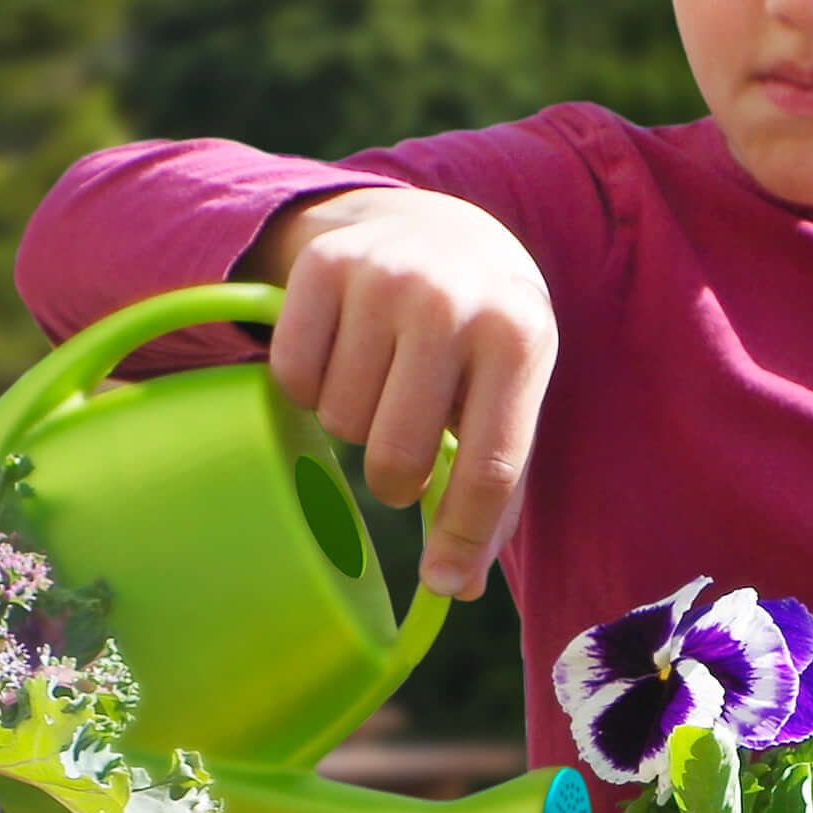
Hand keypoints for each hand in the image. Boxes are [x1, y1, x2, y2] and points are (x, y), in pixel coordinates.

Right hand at [251, 188, 556, 599]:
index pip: (489, 467)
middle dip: (395, 478)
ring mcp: (383, 277)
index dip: (461, 536)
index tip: (441, 582)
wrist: (442, 226)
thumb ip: (495, 490)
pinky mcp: (322, 266)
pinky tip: (343, 356)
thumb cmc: (484, 339)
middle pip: (396, 456)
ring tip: (382, 383)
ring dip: (353, 423)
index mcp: (519, 341)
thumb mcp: (512, 397)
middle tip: (403, 451)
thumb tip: (458, 585)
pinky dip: (310, 386)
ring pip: (339, 421)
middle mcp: (451, 302)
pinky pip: (293, 377)